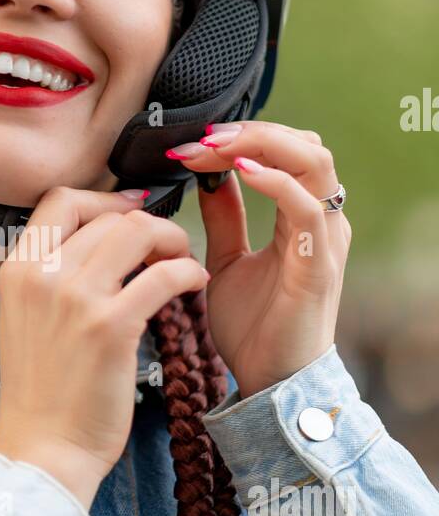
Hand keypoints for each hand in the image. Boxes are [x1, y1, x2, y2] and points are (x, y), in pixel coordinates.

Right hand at [0, 186, 209, 506]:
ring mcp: (75, 298)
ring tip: (184, 261)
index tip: (130, 213)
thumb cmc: (42, 394)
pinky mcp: (111, 326)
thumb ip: (50, 279)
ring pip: (137, 231)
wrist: (43, 451)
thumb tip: (96, 243)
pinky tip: (195, 283)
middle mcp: (41, 275)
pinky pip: (164, 274)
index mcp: (17, 270)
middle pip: (108, 214)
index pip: (61, 199)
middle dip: (148, 224)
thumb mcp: (26, 320)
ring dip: (172, 239)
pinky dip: (188, 271)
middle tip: (168, 248)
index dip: (104, 198)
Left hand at [165, 120, 351, 399]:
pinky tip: (240, 176)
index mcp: (302, 216)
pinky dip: (276, 184)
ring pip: (313, 162)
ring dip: (261, 145)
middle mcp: (322, 220)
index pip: (285, 151)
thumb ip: (225, 217)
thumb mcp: (227, 260)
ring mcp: (325, 241)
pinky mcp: (319, 267)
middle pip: (304, 144)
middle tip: (200, 138)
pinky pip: (308, 210)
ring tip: (216, 148)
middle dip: (249, 132)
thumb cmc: (254, 327)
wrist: (268, 383)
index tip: (190, 145)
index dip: (239, 137)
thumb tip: (208, 175)